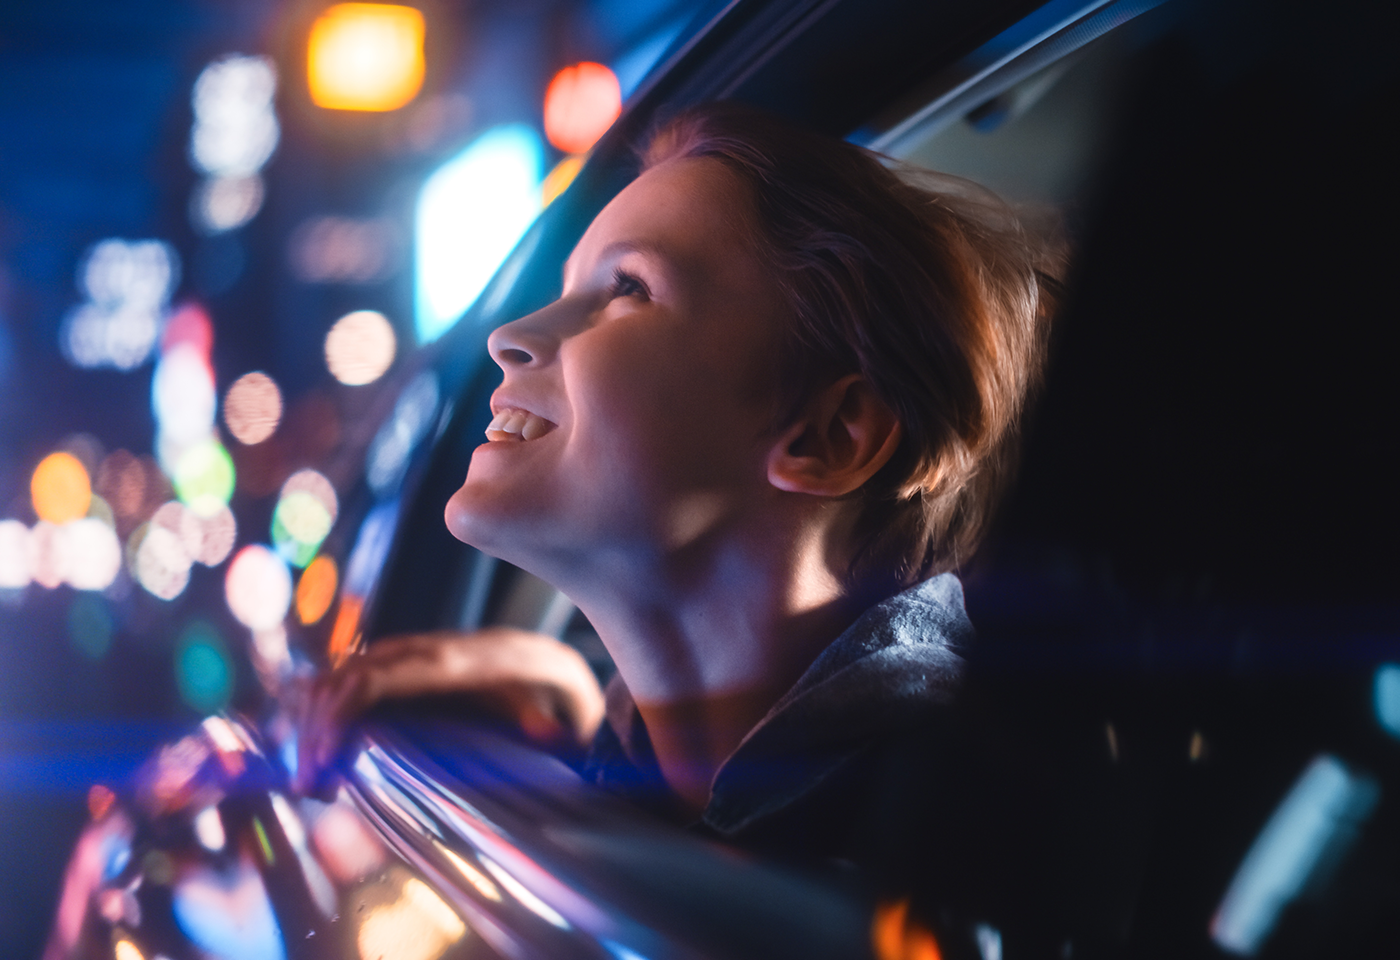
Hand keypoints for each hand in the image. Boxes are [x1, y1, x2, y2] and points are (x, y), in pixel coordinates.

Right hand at [292, 627, 604, 794]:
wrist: (539, 657)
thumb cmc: (542, 689)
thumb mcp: (548, 705)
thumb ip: (547, 721)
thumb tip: (548, 736)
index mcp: (452, 662)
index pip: (377, 676)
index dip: (340, 712)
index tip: (324, 760)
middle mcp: (421, 651)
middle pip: (346, 677)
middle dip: (318, 730)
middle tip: (312, 788)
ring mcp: (406, 654)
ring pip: (341, 675)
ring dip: (316, 722)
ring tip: (313, 779)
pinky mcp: (398, 665)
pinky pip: (348, 678)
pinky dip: (324, 709)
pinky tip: (316, 750)